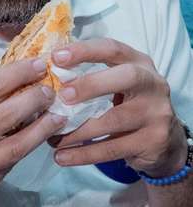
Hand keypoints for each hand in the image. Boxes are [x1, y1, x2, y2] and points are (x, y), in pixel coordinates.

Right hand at [0, 57, 65, 206]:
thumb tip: (5, 94)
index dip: (17, 73)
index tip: (38, 64)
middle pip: (8, 116)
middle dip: (35, 100)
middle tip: (51, 90)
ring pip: (16, 147)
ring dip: (40, 130)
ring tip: (56, 117)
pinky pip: (4, 169)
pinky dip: (18, 153)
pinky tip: (29, 142)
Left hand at [47, 38, 186, 175]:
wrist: (164, 142)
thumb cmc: (127, 106)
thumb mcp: (116, 85)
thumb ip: (89, 78)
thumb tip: (42, 81)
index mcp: (138, 63)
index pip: (113, 49)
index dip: (84, 51)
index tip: (55, 57)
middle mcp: (152, 84)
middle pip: (126, 78)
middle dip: (91, 85)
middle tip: (61, 96)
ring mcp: (157, 113)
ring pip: (114, 120)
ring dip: (78, 130)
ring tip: (52, 138)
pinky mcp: (154, 140)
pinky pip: (112, 149)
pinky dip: (83, 154)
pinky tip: (61, 157)